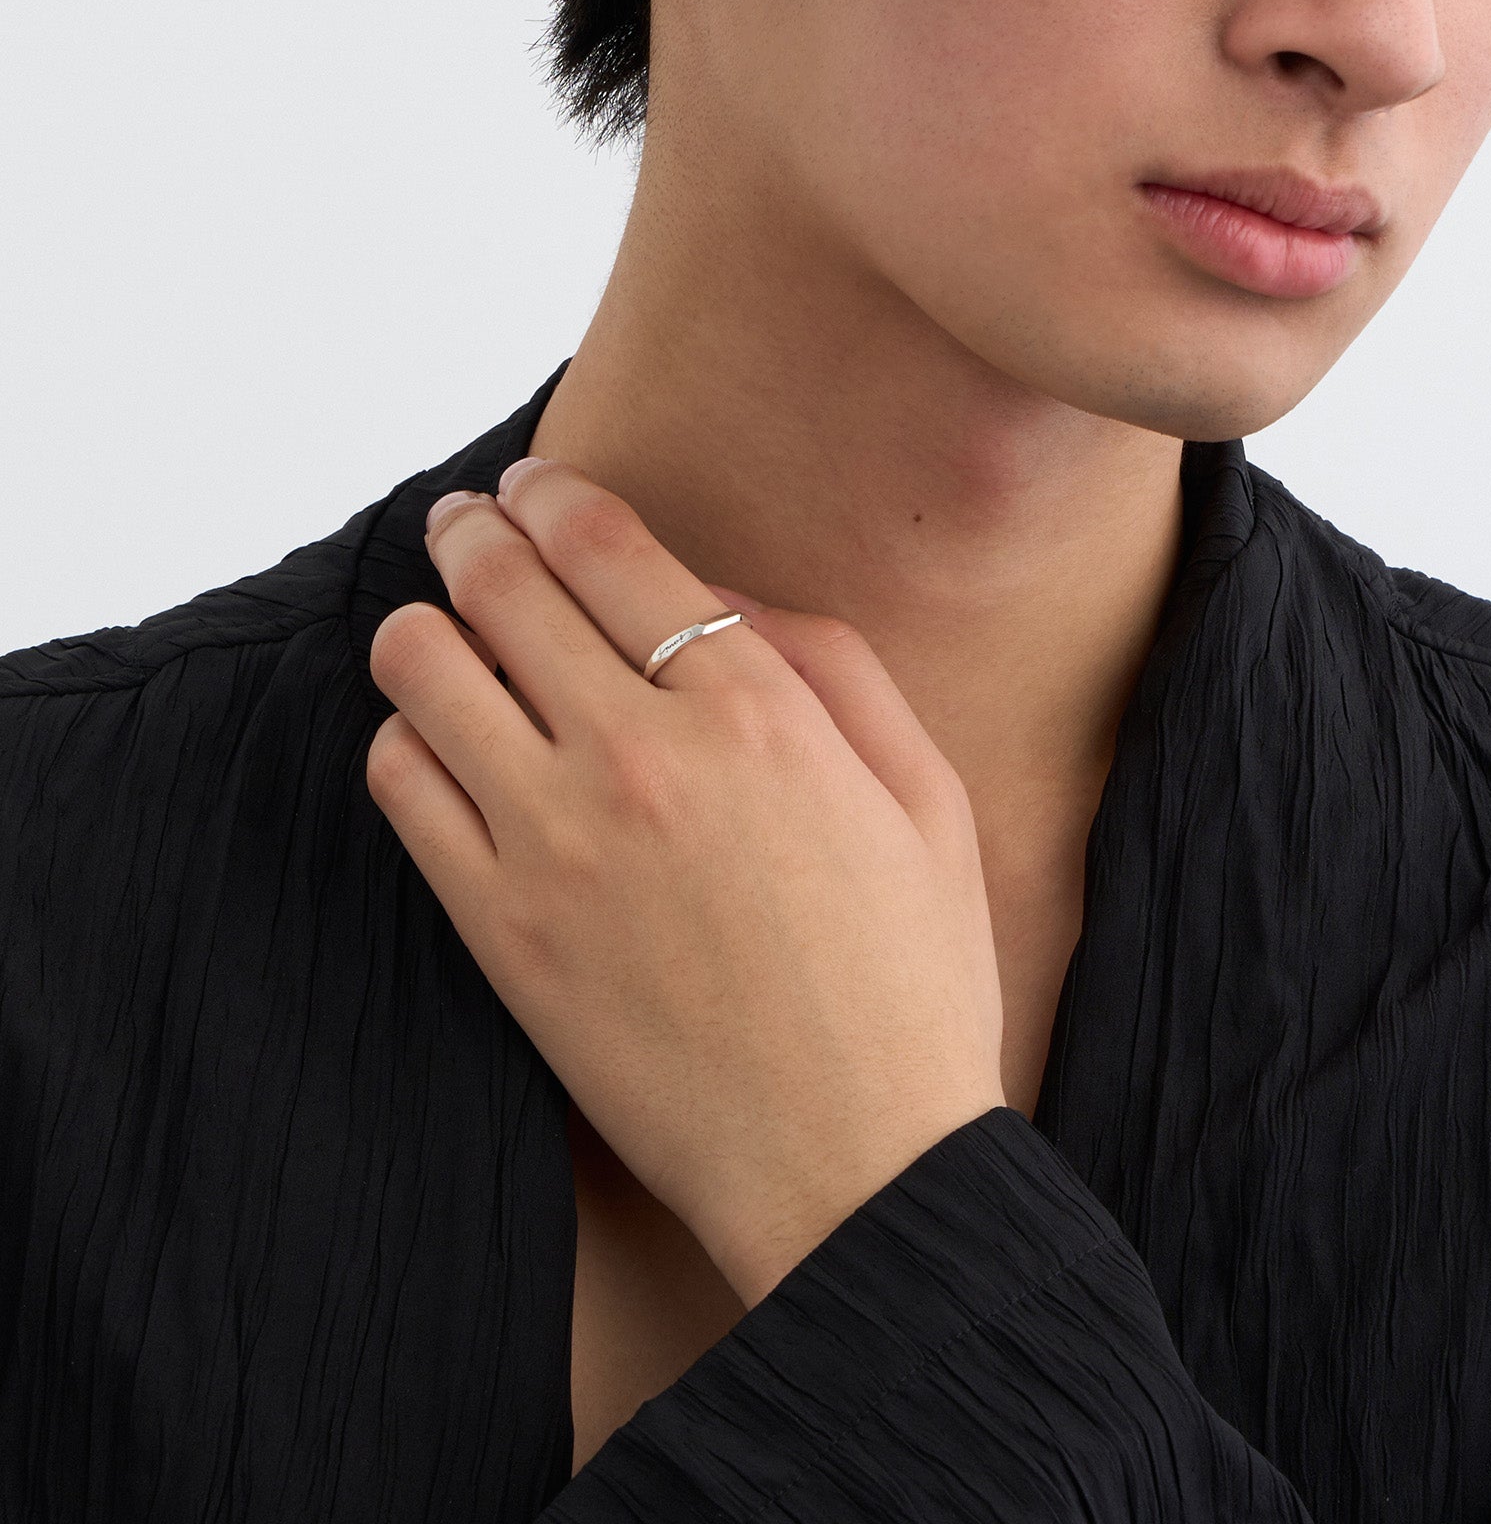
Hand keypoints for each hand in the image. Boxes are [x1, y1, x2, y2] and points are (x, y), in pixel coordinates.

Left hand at [365, 455, 1007, 1305]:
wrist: (851, 1161)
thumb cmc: (907, 982)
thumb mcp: (928, 796)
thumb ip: (833, 665)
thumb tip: (721, 594)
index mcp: (758, 710)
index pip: (607, 545)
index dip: (550, 497)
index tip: (529, 490)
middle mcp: (643, 756)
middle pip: (501, 583)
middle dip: (473, 532)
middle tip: (467, 525)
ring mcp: (554, 843)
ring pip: (424, 668)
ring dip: (429, 628)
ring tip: (447, 632)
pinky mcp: (498, 928)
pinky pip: (401, 783)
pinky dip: (407, 739)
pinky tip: (445, 747)